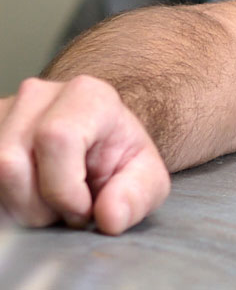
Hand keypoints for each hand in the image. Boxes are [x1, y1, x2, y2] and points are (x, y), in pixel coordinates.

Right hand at [0, 76, 170, 234]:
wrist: (97, 146)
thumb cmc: (118, 159)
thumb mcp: (145, 179)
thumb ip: (136, 196)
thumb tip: (110, 216)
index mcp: (87, 96)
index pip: (56, 138)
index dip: (64, 188)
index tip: (82, 210)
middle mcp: (38, 96)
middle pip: (10, 162)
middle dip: (37, 207)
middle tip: (64, 212)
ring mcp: (3, 112)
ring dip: (16, 207)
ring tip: (46, 204)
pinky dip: (4, 200)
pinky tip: (27, 199)